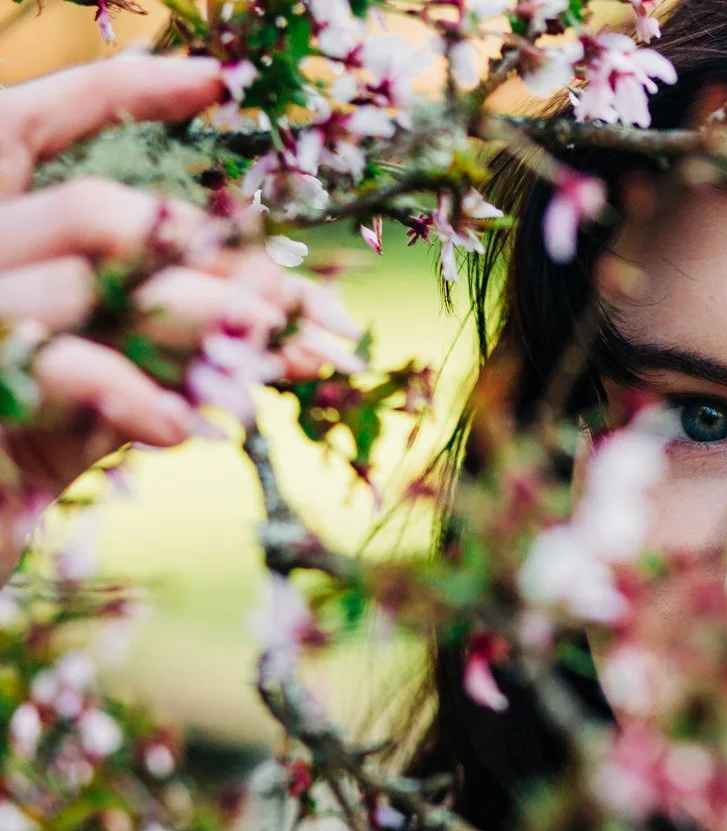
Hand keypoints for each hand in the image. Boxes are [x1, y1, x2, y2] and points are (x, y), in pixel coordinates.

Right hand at [0, 55, 358, 569]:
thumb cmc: (19, 465)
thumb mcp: (99, 389)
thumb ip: (162, 337)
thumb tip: (277, 306)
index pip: (30, 120)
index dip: (114, 89)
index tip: (213, 79)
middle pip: (103, 213)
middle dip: (219, 258)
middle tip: (308, 312)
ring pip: (100, 280)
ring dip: (210, 320)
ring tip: (282, 358)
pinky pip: (71, 367)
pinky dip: (145, 396)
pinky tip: (194, 432)